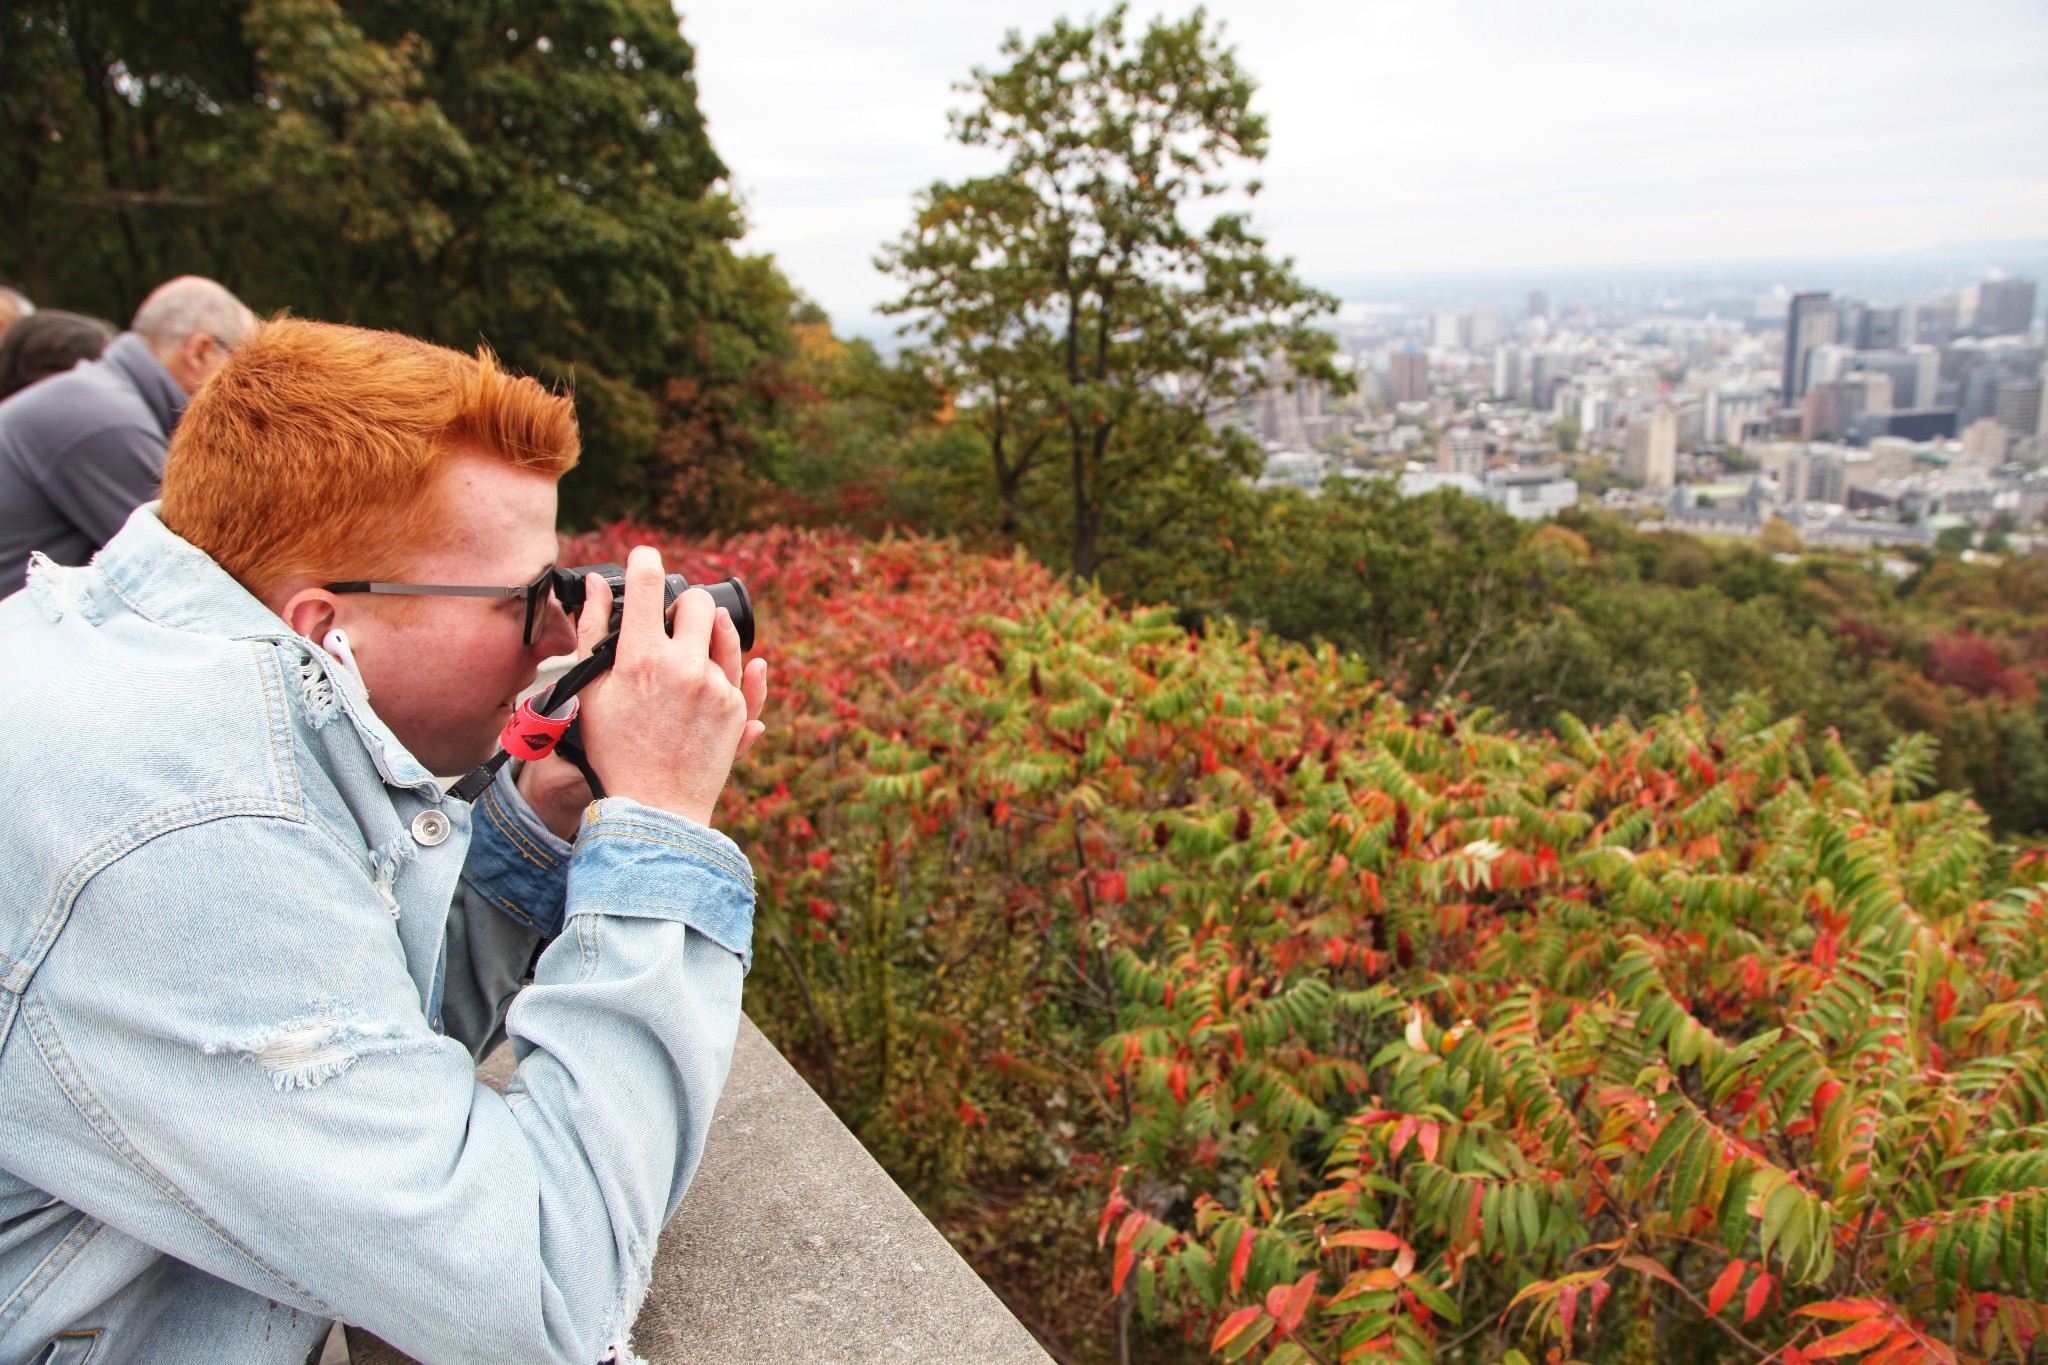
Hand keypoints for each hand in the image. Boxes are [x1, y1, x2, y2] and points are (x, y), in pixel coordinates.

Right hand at [567, 546, 767, 827]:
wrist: (656, 805)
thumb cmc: (615, 750)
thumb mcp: (591, 692)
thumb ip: (593, 633)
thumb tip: (597, 587)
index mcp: (641, 658)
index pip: (646, 584)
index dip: (644, 561)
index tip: (644, 558)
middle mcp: (684, 666)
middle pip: (695, 602)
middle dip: (682, 604)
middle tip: (670, 620)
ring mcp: (716, 686)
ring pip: (722, 633)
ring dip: (706, 632)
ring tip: (689, 648)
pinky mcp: (737, 707)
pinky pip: (742, 670)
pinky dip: (729, 664)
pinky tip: (715, 667)